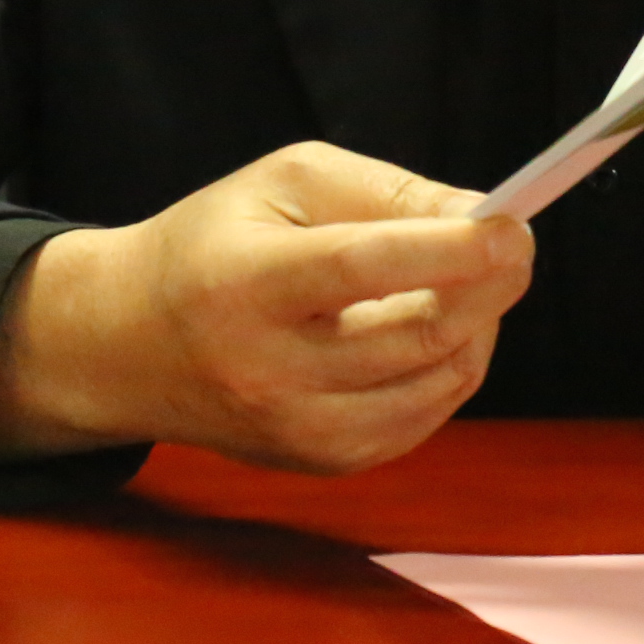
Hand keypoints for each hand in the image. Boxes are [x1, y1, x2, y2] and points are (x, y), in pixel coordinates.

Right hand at [0, 142, 533, 473]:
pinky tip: (425, 330)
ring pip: (437, 381)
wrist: (129, 344)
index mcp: (244, 285)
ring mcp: (295, 430)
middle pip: (417, 335)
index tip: (513, 227)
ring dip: (474, 327)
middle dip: (488, 287)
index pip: (363, 270)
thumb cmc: (214, 245)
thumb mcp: (284, 182)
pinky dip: (447, 368)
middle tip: (511, 246)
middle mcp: (267, 370)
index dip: (450, 249)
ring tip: (457, 282)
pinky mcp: (321, 461)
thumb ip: (387, 193)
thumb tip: (483, 221)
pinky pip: (423, 416)